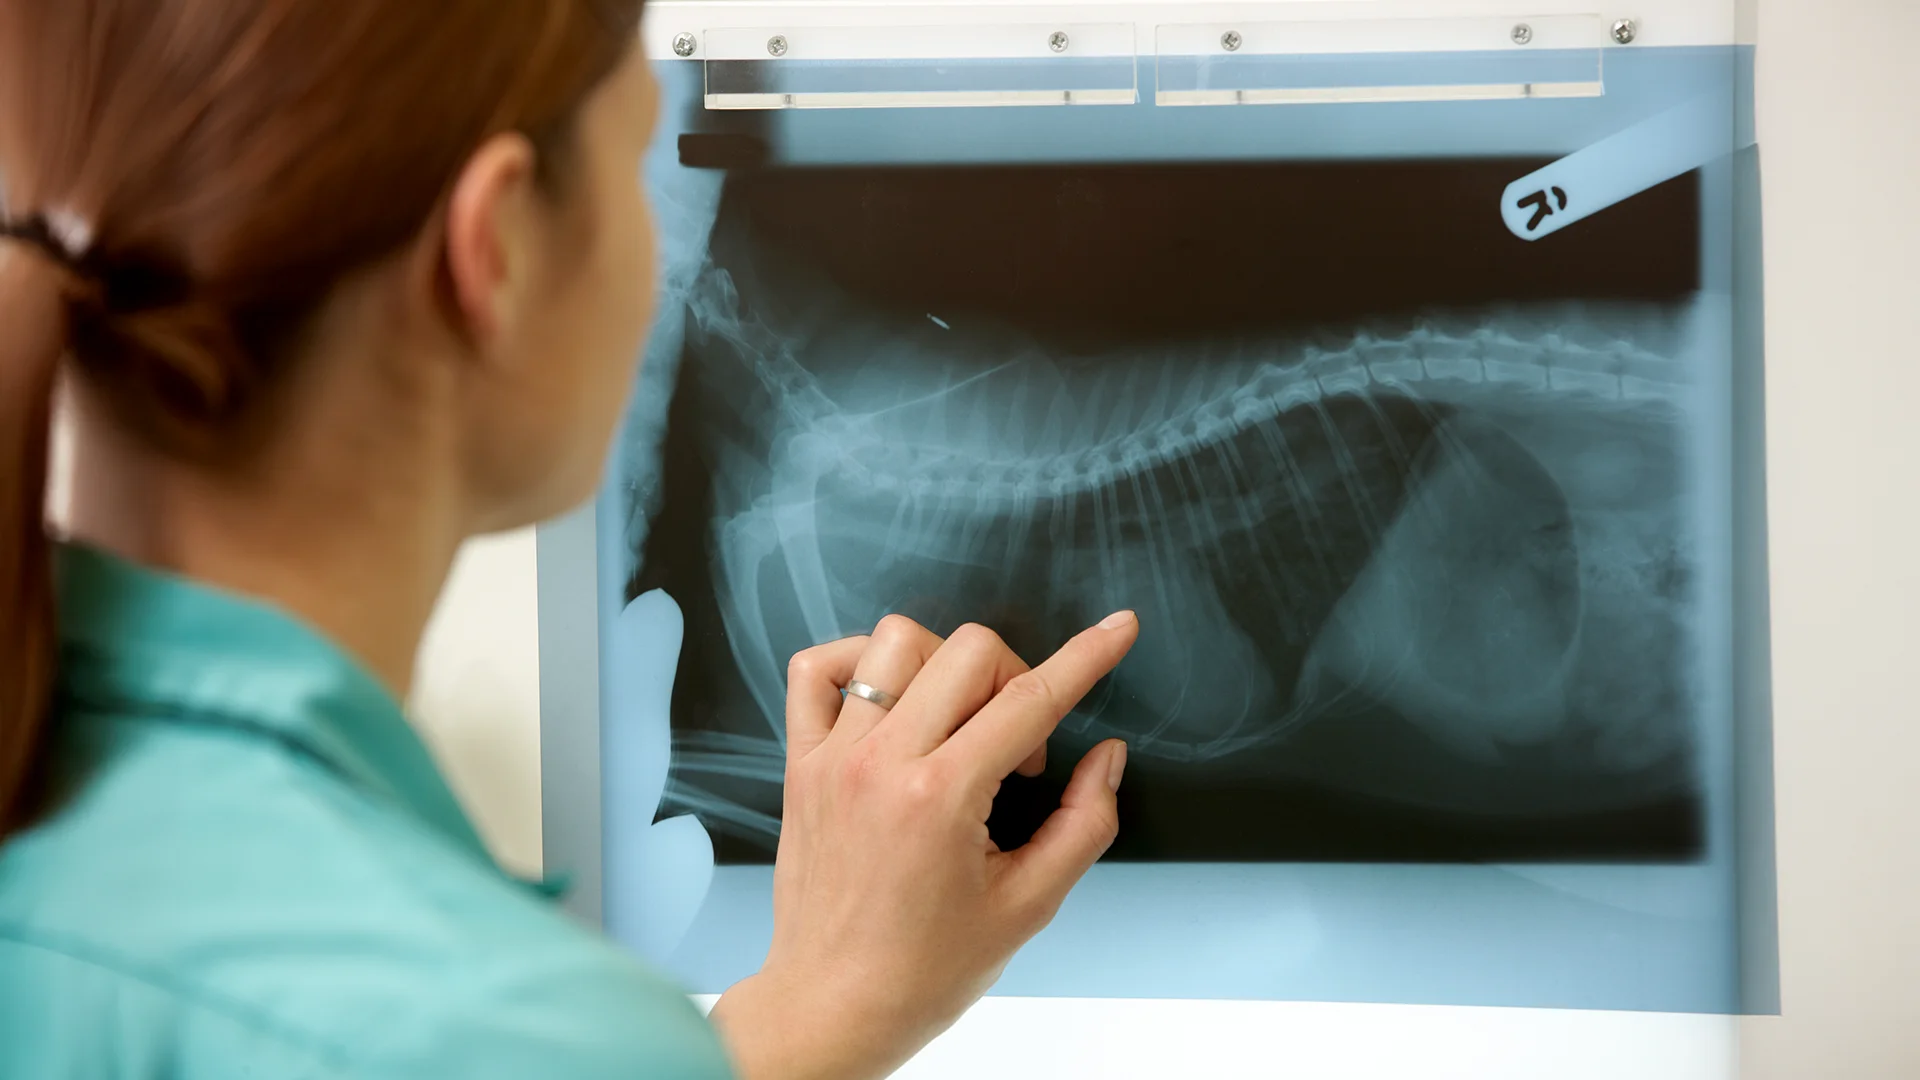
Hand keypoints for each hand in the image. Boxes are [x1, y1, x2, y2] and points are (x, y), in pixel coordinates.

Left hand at [708, 611, 1138, 1079]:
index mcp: (941, 798)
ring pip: (896, 642)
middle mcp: (881, 763)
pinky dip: (859, 662)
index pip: (1031, 699)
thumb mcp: (1030, 906)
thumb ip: (1082, 823)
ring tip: (958, 723)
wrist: (834, 1006)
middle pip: (969, 652)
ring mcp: (834, 757)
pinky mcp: (800, 763)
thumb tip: (1105, 757)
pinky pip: (817, 669)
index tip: (1118, 630)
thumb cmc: (926, 969)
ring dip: (945, 665)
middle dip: (1017, 679)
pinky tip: (893, 701)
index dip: (1087, 657)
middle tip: (1018, 748)